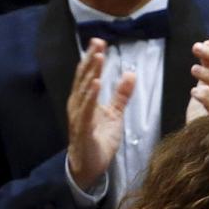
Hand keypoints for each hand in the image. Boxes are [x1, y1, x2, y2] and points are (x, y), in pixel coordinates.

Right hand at [66, 43, 135, 191]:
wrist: (90, 166)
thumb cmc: (99, 139)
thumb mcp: (115, 114)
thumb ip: (121, 95)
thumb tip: (131, 74)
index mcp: (85, 100)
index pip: (89, 75)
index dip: (93, 59)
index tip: (99, 42)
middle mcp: (78, 105)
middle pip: (84, 78)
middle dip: (90, 60)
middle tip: (97, 43)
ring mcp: (78, 116)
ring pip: (84, 91)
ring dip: (91, 74)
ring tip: (98, 58)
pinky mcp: (82, 129)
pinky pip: (86, 110)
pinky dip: (90, 97)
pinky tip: (95, 84)